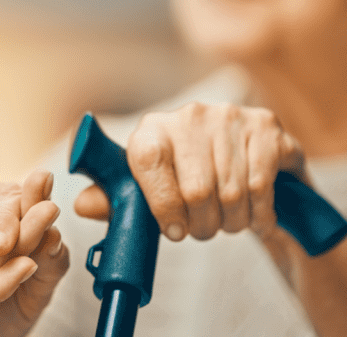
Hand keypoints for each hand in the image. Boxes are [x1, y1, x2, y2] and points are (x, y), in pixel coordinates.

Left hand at [75, 103, 304, 242]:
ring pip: (231, 193)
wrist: (249, 170)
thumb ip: (117, 202)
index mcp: (152, 129)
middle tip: (205, 228)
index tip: (174, 231)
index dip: (162, 207)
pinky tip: (256, 213)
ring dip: (232, 222)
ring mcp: (229, 116)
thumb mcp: (149, 196)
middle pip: (195, 190)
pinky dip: (260, 213)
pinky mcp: (265, 126)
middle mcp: (188, 115)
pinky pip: (261, 186)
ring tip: (229, 220)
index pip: (148, 163)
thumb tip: (81, 206)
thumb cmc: (189, 186)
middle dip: (202, 225)